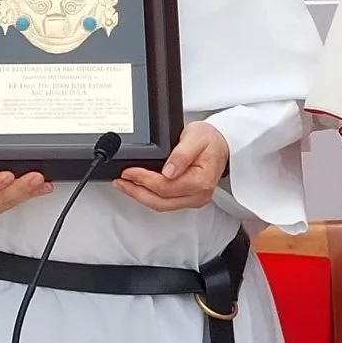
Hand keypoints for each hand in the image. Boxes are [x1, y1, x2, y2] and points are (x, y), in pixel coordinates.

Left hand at [113, 122, 228, 212]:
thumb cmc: (210, 139)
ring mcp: (193, 199)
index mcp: (202, 181)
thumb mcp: (196, 137)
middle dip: (137, 192)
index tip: (129, 172)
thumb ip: (182, 154)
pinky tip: (138, 188)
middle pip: (161, 201)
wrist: (221, 143)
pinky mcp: (187, 199)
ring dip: (140, 196)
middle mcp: (198, 195)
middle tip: (120, 181)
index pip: (167, 187)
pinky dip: (148, 196)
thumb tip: (169, 171)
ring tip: (123, 185)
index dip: (145, 180)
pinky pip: (165, 202)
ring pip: (161, 205)